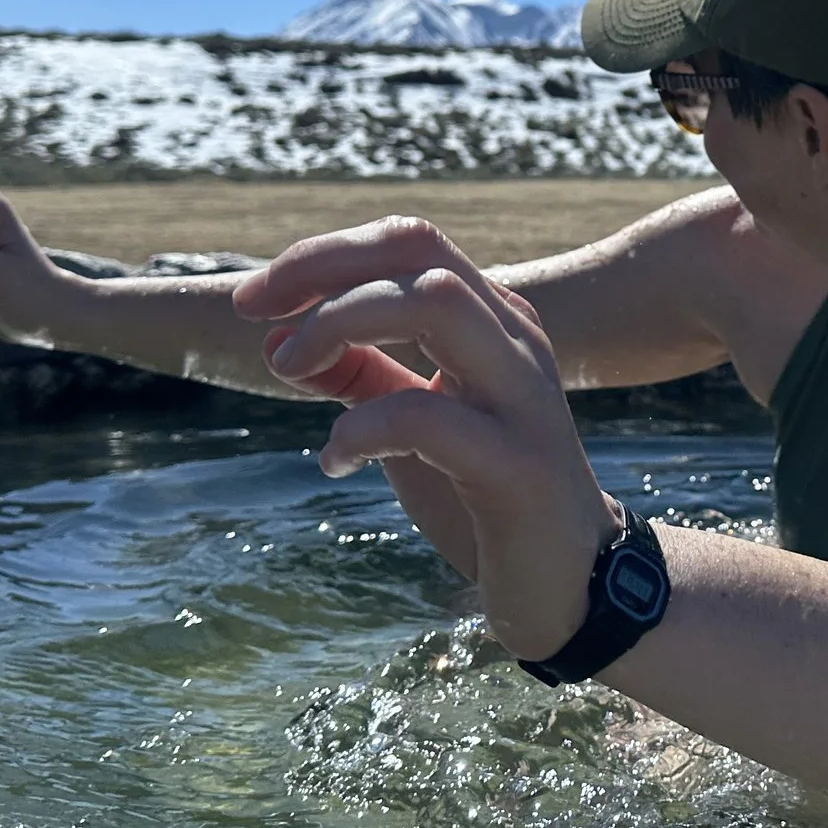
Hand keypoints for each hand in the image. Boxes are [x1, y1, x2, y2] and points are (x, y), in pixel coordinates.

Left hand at [235, 218, 616, 660]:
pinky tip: (336, 460)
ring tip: (292, 370)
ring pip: (435, 302)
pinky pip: (427, 416)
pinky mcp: (517, 466)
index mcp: (494, 320)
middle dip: (320, 270)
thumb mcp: (411, 424)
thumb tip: (277, 340)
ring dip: (341, 322)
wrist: (573, 585)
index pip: (407, 241)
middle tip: (254, 316)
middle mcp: (516, 341)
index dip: (321, 254)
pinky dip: (360, 428)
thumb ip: (360, 374)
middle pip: (418, 252)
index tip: (254, 299)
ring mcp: (524, 397)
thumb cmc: (484, 498)